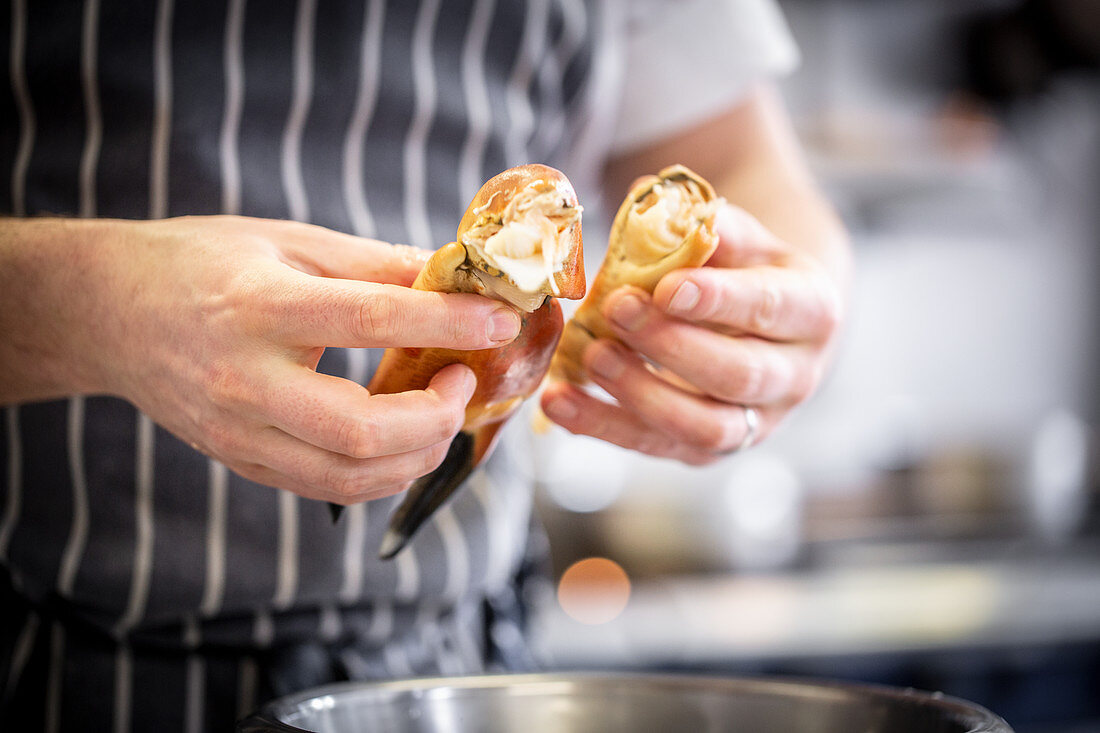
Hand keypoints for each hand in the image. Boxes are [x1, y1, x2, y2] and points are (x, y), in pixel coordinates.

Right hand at [65, 216, 521, 501]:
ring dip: (418, 452)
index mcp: (259, 305)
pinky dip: (382, 473)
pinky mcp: (241, 461)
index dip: (447, 323)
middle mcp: (245, 380)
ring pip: (350, 475)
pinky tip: (405, 439)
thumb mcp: (289, 241)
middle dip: (436, 415)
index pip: (370, 319)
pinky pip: (328, 488)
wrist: (110, 312)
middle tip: (460, 378)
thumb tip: (455, 278)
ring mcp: (239, 432)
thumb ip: (374, 265)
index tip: (500, 320)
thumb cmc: (202, 263)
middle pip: (362, 429)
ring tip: (441, 409)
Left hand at [541, 204, 842, 463]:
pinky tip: (559, 401)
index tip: (668, 287)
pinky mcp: (708, 449)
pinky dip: (603, 425)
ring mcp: (753, 422)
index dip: (720, 301)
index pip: (770, 308)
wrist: (768, 317)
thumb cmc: (746, 267)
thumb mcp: (742, 237)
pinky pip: (656, 446)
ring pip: (703, 426)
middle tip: (616, 309)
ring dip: (641, 394)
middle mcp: (794, 377)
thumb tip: (666, 208)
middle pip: (738, 375)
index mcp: (812, 311)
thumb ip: (711, 227)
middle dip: (672, 346)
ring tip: (591, 356)